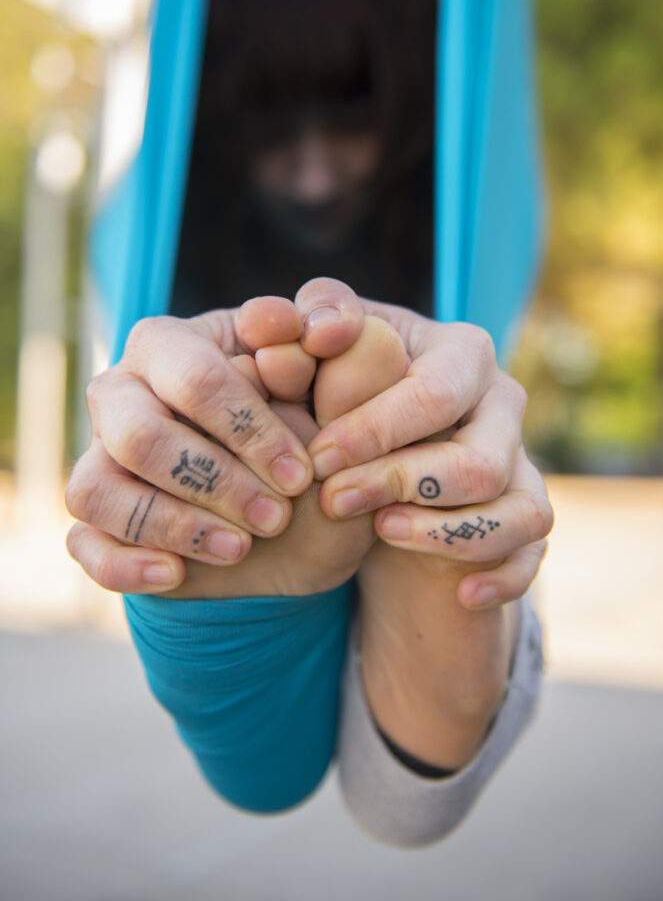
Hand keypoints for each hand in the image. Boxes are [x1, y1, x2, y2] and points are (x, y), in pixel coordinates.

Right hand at [65, 301, 360, 594]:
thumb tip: (315, 328)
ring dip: (174, 524)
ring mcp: (102, 457)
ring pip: (97, 490)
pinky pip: (84, 543)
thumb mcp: (341, 379)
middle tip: (276, 516)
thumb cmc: (316, 426)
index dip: (249, 429)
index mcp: (174, 344)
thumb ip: (334, 333)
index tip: (303, 475)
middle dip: (213, 482)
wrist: (306, 514)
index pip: (196, 378)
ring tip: (240, 547)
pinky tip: (176, 573)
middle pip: (138, 435)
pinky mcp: (99, 520)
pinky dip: (125, 563)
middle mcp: (123, 394)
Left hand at [292, 279, 553, 608]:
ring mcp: (521, 460)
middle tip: (332, 499)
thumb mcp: (320, 343)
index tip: (316, 458)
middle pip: (480, 460)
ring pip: (517, 511)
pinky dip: (502, 577)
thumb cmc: (341, 380)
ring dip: (445, 533)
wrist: (370, 441)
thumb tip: (321, 330)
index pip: (435, 395)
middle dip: (401, 484)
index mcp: (462, 352)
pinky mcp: (523, 513)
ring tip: (381, 531)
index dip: (375, 431)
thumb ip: (311, 320)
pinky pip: (531, 554)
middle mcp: (503, 404)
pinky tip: (460, 593)